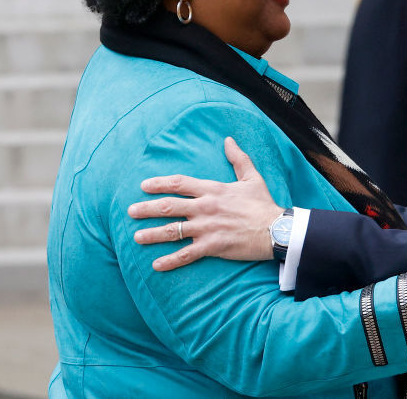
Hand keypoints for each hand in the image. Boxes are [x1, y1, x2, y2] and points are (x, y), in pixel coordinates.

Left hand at [128, 137, 282, 270]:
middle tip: (130, 211)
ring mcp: (207, 227)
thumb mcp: (252, 177)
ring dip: (152, 234)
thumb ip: (238, 158)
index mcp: (212, 190)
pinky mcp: (212, 246)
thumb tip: (228, 140)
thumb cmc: (263, 204)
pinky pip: (186, 254)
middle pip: (169, 206)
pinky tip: (156, 265)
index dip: (159, 184)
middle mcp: (205, 207)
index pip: (179, 183)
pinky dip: (170, 260)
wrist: (275, 229)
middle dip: (146, 209)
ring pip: (173, 230)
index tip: (143, 186)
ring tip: (137, 237)